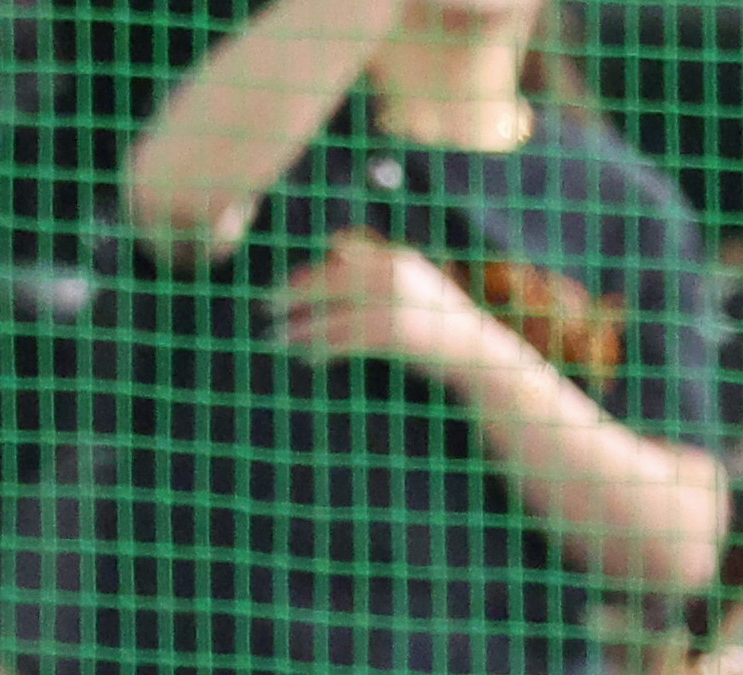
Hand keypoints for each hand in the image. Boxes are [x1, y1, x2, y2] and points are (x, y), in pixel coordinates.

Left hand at [272, 229, 500, 378]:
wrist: (476, 354)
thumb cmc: (436, 326)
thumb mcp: (408, 286)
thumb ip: (374, 268)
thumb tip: (333, 247)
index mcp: (396, 260)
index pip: (342, 263)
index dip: (308, 275)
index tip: (281, 287)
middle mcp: (396, 275)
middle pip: (334, 282)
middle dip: (297, 295)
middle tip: (266, 307)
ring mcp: (398, 304)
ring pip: (337, 314)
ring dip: (303, 328)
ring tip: (276, 340)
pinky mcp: (398, 333)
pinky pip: (350, 340)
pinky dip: (325, 349)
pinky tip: (307, 358)